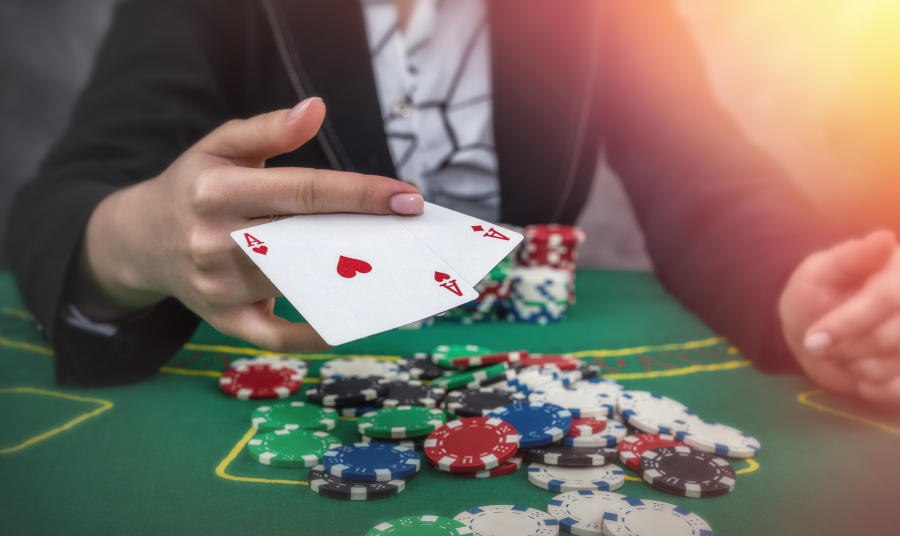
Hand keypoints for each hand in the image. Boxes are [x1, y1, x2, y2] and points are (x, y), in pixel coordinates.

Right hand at [73, 97, 423, 351]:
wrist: (140, 240)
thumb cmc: (195, 186)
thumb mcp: (220, 146)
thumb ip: (268, 129)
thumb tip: (316, 109)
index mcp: (217, 190)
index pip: (304, 191)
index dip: (361, 194)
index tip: (410, 198)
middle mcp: (215, 241)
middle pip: (308, 241)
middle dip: (367, 236)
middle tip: (416, 236)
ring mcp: (218, 287)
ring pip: (300, 285)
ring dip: (353, 280)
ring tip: (400, 268)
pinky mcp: (223, 321)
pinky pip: (276, 336)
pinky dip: (315, 334)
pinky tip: (353, 320)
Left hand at [779, 230, 899, 402]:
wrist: (818, 335)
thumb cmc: (816, 297)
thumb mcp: (819, 273)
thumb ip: (849, 258)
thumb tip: (884, 239)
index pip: (887, 298)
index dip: (849, 323)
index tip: (814, 339)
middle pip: (894, 336)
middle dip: (851, 348)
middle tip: (822, 346)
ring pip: (897, 363)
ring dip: (863, 368)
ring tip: (845, 354)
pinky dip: (878, 389)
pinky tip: (863, 376)